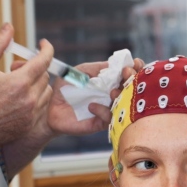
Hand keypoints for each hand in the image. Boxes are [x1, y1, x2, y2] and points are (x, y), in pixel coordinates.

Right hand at [0, 24, 52, 148]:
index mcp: (19, 82)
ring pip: (45, 93)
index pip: (44, 60)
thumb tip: (9, 27)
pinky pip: (41, 109)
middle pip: (44, 76)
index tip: (44, 44)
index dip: (47, 49)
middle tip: (16, 69)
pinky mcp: (29, 127)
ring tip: (17, 86)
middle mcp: (29, 99)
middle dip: (34, 69)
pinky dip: (34, 102)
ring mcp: (30, 115)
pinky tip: (17, 101)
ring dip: (37, 85)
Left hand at [30, 56, 145, 136]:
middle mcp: (112, 95)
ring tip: (112, 91)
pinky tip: (91, 106)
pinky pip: (109, 118)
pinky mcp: (100, 123)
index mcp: (109, 82)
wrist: (50, 109)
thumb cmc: (65, 89)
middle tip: (127, 74)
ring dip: (122, 95)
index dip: (136, 68)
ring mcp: (108, 109)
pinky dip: (103, 110)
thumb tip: (115, 64)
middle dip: (133, 79)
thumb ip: (96, 67)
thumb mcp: (79, 72)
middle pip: (134, 88)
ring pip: (125, 104)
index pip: (130, 74)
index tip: (135, 63)